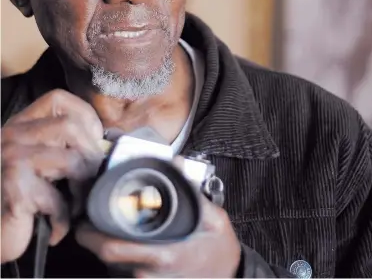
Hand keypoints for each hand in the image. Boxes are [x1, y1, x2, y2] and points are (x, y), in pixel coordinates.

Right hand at [1, 89, 103, 262]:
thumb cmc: (24, 202)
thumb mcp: (43, 162)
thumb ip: (65, 144)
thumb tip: (107, 141)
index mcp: (20, 125)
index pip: (57, 99)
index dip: (85, 118)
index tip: (93, 143)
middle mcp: (10, 135)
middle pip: (70, 126)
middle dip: (90, 156)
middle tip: (90, 180)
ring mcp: (9, 158)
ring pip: (70, 160)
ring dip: (81, 187)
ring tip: (76, 204)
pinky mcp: (13, 186)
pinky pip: (56, 196)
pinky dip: (63, 216)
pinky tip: (57, 227)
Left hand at [75, 162, 241, 277]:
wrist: (228, 276)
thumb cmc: (219, 247)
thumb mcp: (214, 218)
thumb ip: (193, 191)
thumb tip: (176, 162)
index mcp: (162, 254)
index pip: (112, 248)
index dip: (90, 234)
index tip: (85, 215)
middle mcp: (149, 272)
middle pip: (106, 257)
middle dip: (92, 237)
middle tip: (89, 218)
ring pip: (113, 265)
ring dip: (107, 246)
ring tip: (108, 225)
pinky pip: (124, 272)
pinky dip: (120, 256)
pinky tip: (126, 241)